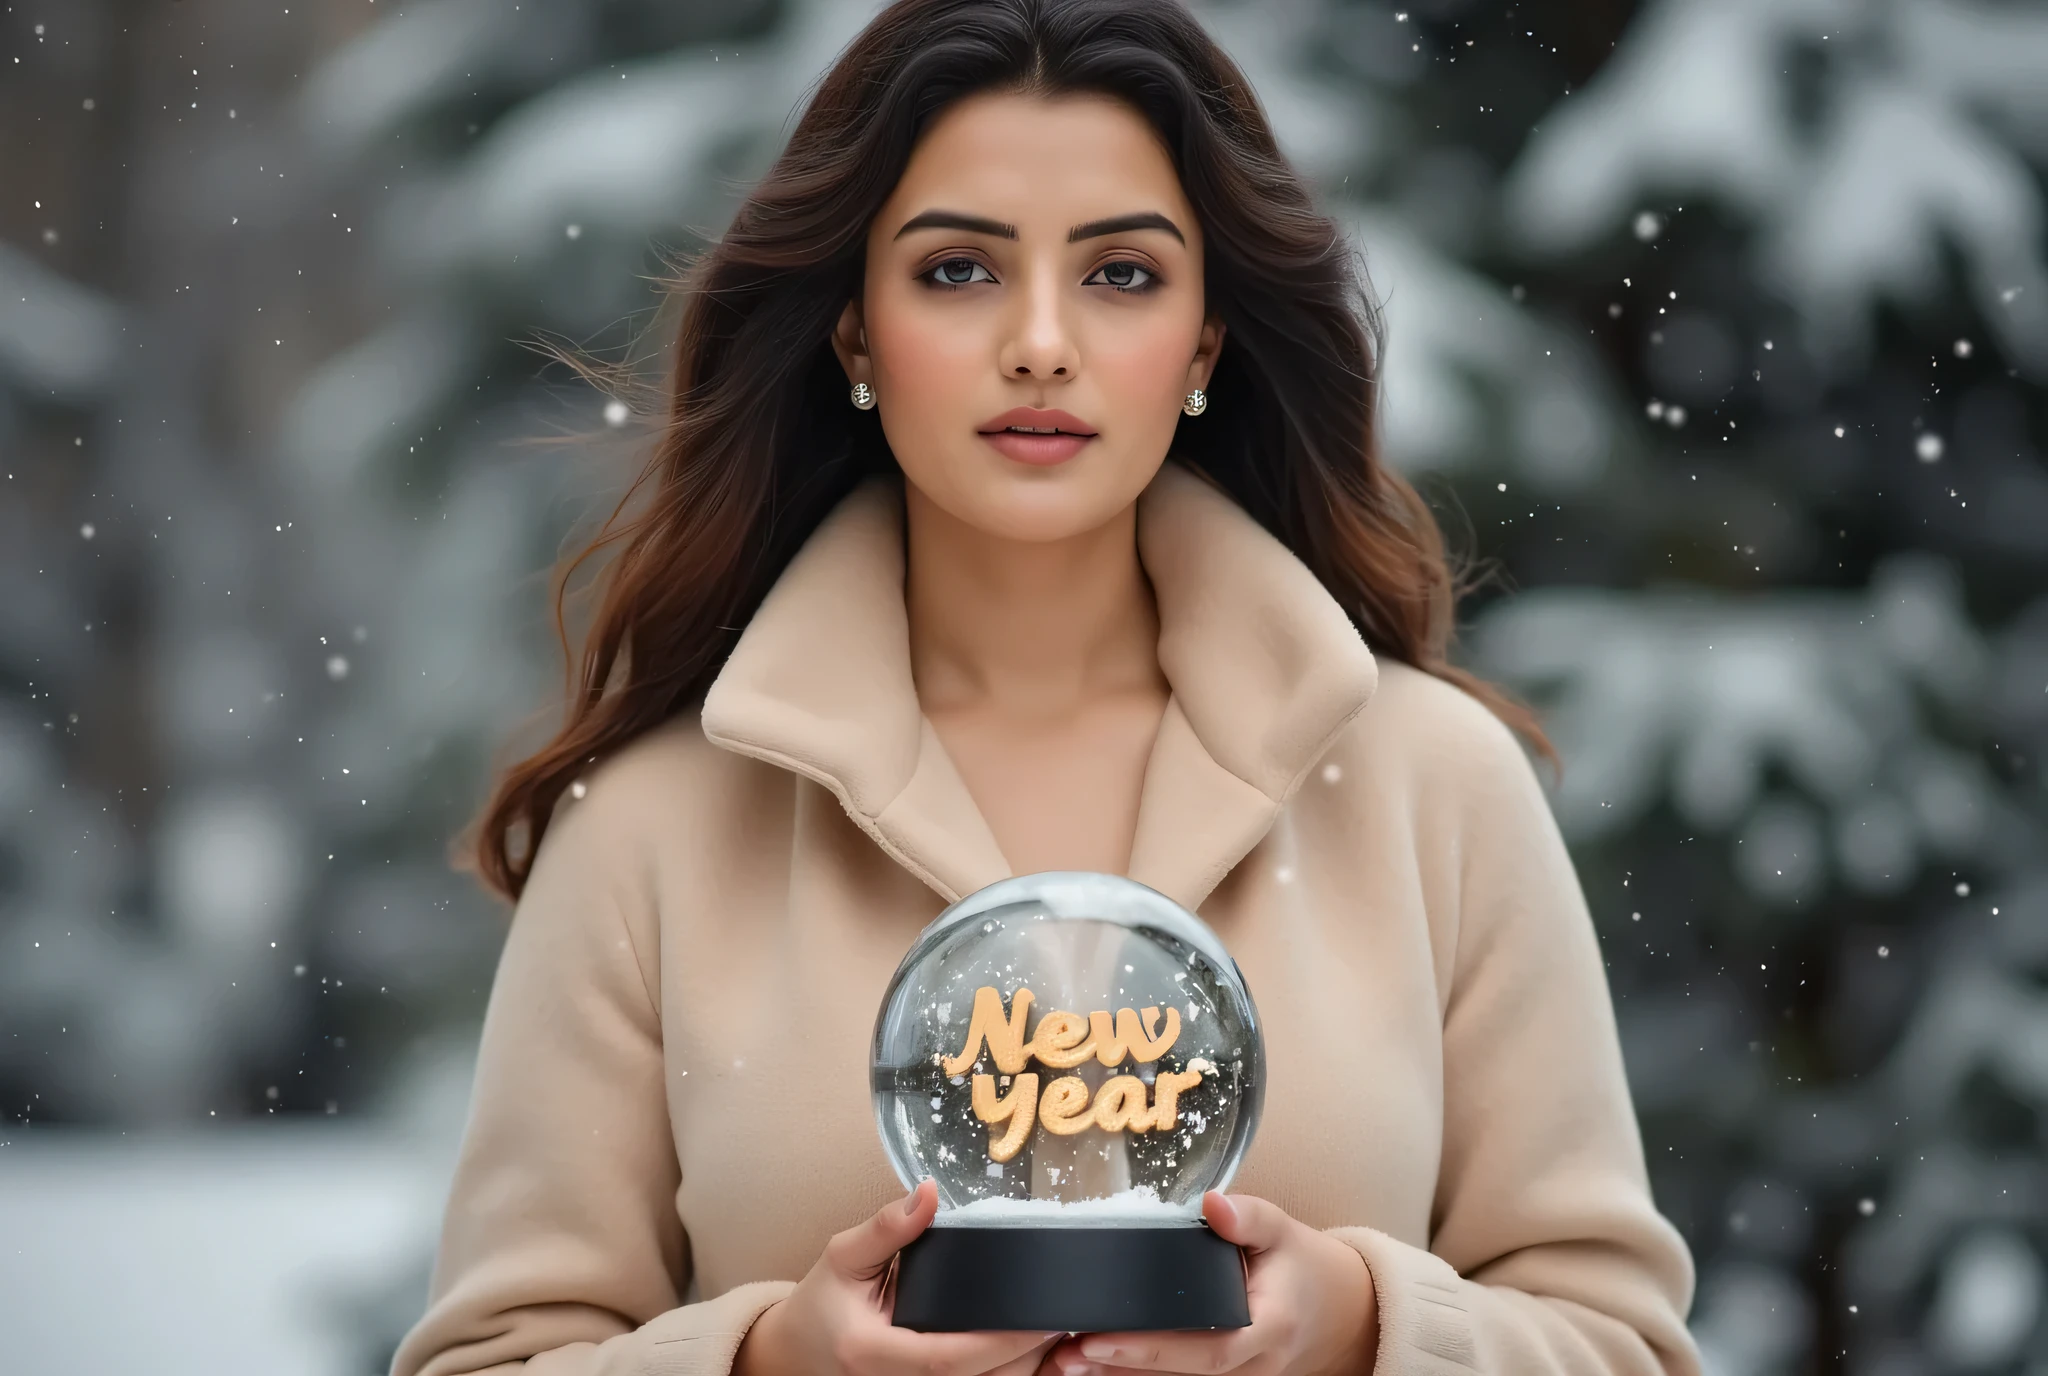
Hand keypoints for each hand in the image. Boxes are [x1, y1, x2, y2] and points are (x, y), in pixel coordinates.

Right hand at [734, 1179, 1060, 1375]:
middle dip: (1029, 1354)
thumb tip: (928, 1192)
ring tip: (1059, 1324)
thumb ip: (886, 1228)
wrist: (797, 1354)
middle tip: (1067, 1311)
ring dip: (1025, 1365)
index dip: (1003, 1342)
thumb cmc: (821, 1306)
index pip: (951, 1358)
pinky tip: (1034, 1345)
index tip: (1043, 1317)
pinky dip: (1008, 1369)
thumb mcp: (843, 1257)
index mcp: (877, 1355)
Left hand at [1043, 1192, 1377, 1375]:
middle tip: (1065, 1350)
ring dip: (1118, 1375)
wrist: (1334, 1311)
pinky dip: (1133, 1374)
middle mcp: (1253, 1364)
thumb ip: (1249, 1217)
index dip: (1154, 1348)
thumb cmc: (1300, 1266)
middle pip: (1181, 1374)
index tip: (1102, 1337)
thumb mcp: (1282, 1231)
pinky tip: (1089, 1365)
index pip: (1210, 1348)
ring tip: (1061, 1360)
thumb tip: (1212, 1204)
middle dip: (1121, 1365)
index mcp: (1270, 1326)